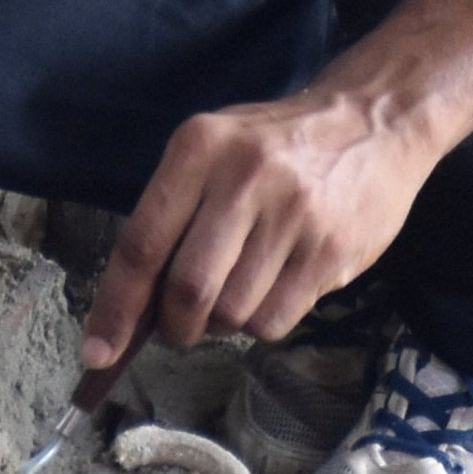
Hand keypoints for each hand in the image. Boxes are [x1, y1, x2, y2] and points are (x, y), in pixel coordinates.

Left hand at [81, 91, 437, 364]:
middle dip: (176, 327)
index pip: (141, 245)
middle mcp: (244, 179)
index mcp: (200, 149)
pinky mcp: (330, 250)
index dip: (115, 308)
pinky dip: (262, 323)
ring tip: (238, 293)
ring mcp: (293, 216)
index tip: (97, 352)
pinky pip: (276, 321)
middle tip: (181, 326)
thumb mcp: (216, 149)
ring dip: (223, 324)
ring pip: (233, 313)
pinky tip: (273, 290)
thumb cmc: (279, 145)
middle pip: (188, 290)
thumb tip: (135, 302)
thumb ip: (175, 211)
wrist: (375, 122)